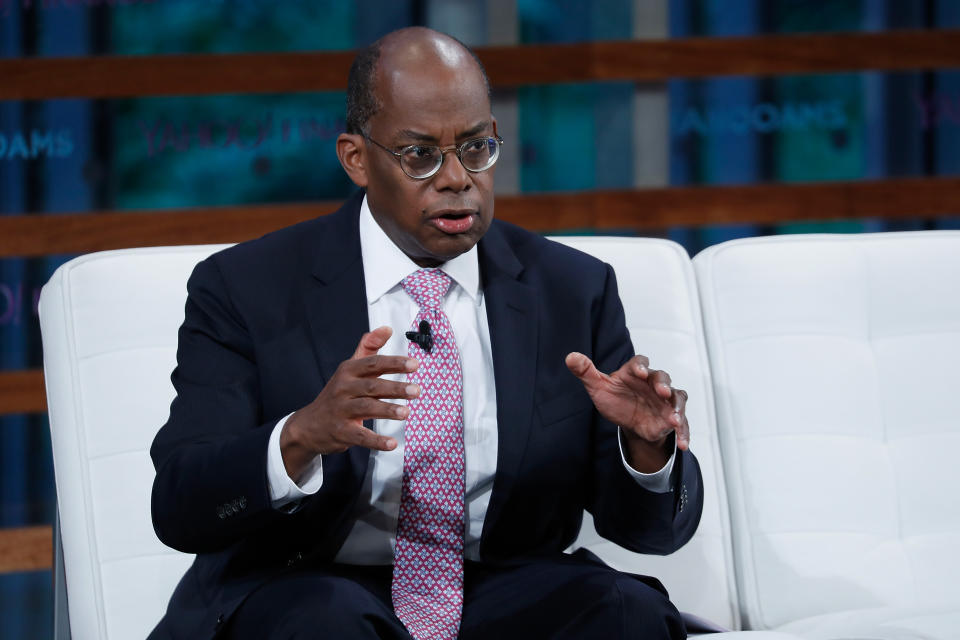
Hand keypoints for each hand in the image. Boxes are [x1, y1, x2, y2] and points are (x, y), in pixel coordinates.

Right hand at [280, 326, 419, 479]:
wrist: (309, 425)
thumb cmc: (338, 394)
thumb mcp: (349, 368)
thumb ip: (369, 348)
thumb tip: (387, 328)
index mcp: (348, 370)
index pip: (373, 363)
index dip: (394, 363)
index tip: (414, 364)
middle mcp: (343, 388)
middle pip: (372, 386)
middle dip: (395, 387)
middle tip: (416, 390)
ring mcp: (341, 411)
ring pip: (366, 408)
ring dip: (387, 410)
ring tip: (406, 413)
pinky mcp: (341, 432)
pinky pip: (361, 436)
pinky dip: (377, 441)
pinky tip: (393, 443)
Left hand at [565, 352, 688, 472]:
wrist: (627, 421)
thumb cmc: (615, 399)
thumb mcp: (598, 387)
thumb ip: (586, 372)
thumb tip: (571, 357)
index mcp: (635, 373)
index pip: (640, 363)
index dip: (641, 366)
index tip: (639, 372)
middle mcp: (653, 383)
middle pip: (662, 378)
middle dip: (663, 385)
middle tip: (662, 392)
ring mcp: (665, 400)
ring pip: (677, 398)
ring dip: (677, 408)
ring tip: (673, 420)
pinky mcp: (671, 416)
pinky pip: (682, 423)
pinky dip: (683, 432)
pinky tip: (683, 444)